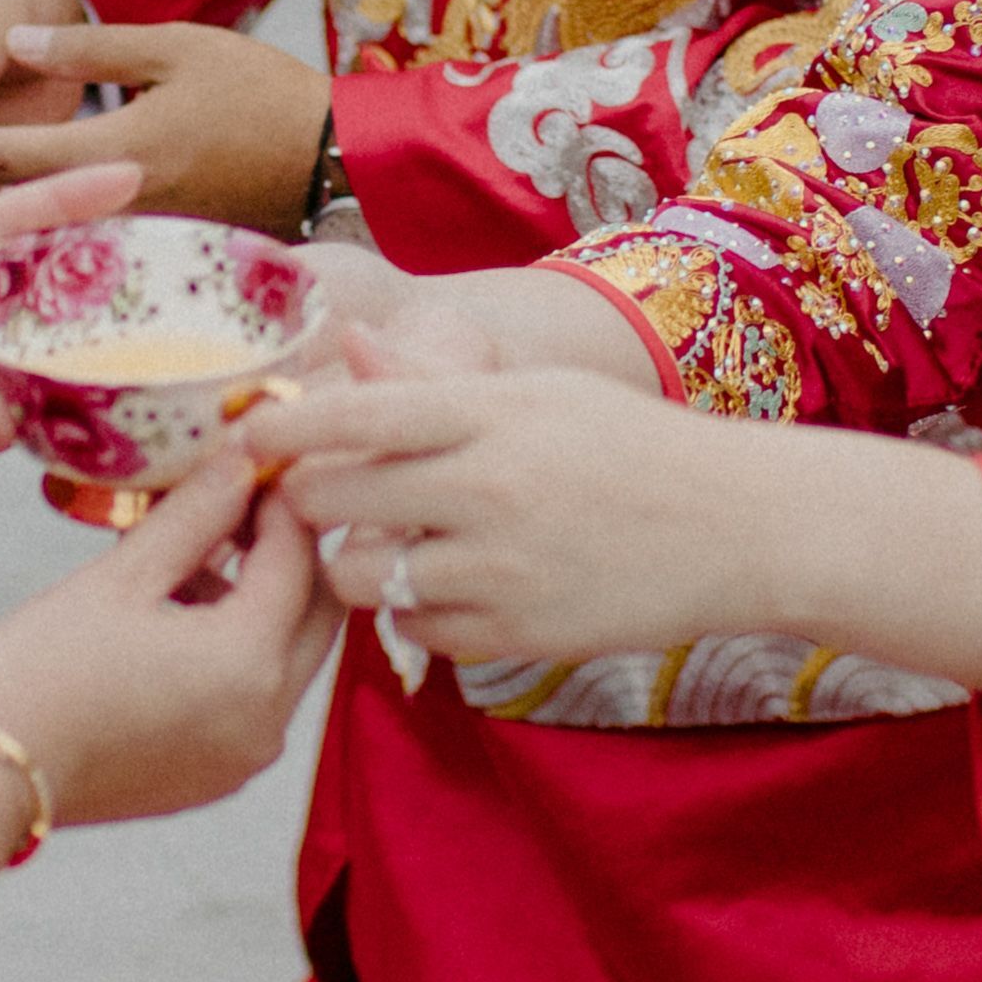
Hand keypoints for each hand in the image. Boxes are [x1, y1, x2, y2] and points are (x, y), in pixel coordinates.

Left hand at [0, 18, 329, 229]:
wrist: (345, 164)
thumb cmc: (265, 95)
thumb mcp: (176, 48)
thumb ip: (91, 47)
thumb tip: (9, 46)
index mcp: (115, 155)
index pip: (5, 159)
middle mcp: (117, 213)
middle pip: (7, 215)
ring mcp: (137, 245)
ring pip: (39, 243)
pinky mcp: (156, 260)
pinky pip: (78, 258)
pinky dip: (32, 245)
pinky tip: (5, 238)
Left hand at [0, 165, 143, 604]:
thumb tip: (24, 417)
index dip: (60, 199)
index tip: (128, 173)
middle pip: (25, 281)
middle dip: (94, 264)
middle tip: (174, 257)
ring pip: (31, 349)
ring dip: (88, 342)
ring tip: (167, 333)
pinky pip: (22, 415)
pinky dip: (66, 413)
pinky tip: (115, 414)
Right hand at [0, 451, 340, 828]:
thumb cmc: (40, 672)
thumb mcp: (121, 576)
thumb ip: (196, 514)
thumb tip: (242, 461)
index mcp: (249, 664)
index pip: (299, 560)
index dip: (281, 501)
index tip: (254, 462)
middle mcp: (268, 720)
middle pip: (318, 613)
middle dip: (290, 553)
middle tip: (238, 505)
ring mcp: (247, 756)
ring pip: (290, 656)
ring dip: (262, 601)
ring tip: (191, 558)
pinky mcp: (218, 775)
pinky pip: (256, 698)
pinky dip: (238, 651)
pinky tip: (177, 617)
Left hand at [250, 370, 981, 671]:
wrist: (737, 530)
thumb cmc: (634, 447)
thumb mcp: (540, 394)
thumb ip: (436, 382)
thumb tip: (348, 346)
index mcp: (491, 415)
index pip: (353, 416)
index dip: (282, 425)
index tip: (244, 432)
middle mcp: (486, 490)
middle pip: (332, 502)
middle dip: (306, 501)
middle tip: (315, 496)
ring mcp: (498, 570)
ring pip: (361, 577)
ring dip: (357, 563)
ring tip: (391, 544)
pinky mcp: (514, 635)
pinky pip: (417, 629)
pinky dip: (417, 611)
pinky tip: (452, 584)